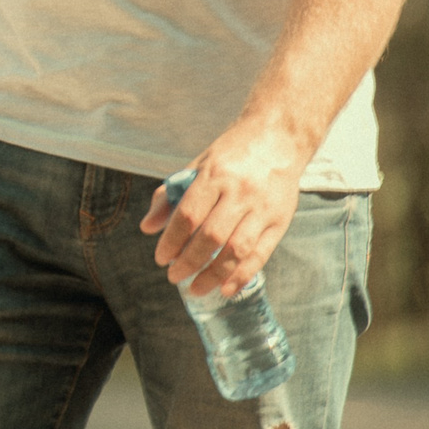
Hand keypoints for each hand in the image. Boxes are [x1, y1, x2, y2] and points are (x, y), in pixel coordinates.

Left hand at [142, 127, 305, 298]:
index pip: (188, 215)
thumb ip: (170, 195)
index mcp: (214, 176)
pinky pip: (261, 254)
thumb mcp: (196, 165)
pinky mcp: (280, 221)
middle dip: (189, 261)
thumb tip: (147, 227)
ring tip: (196, 288)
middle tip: (173, 276)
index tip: (160, 258)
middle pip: (211, 236)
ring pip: (237, 249)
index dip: (172, 240)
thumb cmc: (230, 154)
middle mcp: (240, 193)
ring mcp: (262, 208)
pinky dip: (242, 275)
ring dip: (214, 274)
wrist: (277, 139)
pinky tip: (226, 289)